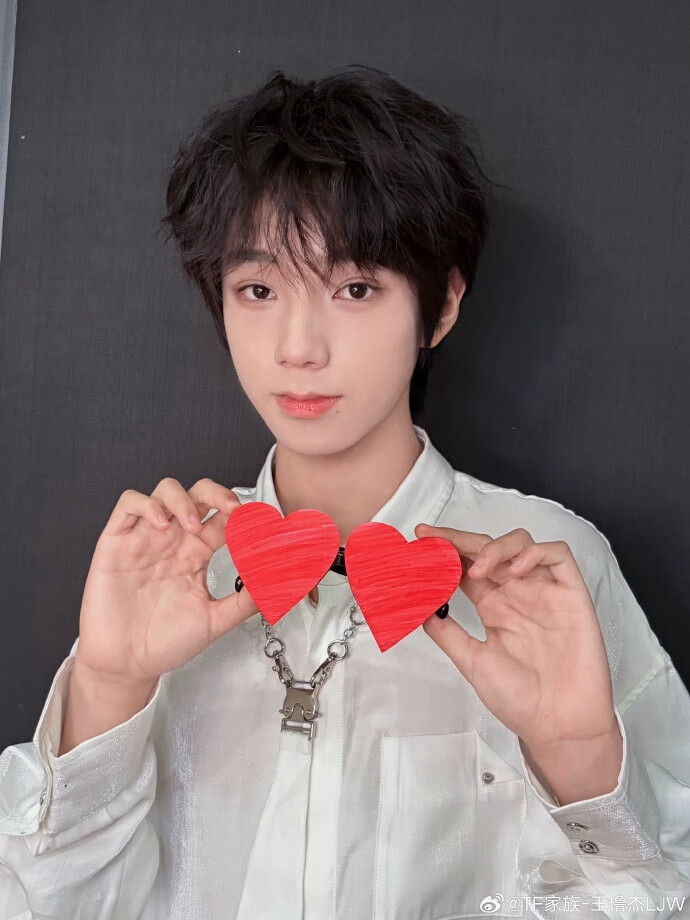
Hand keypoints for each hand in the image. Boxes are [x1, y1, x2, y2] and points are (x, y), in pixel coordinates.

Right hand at [75, 478, 258, 687]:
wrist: (126, 664)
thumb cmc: (164, 643)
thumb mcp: (214, 621)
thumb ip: (245, 602)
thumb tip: (277, 584)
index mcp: (197, 555)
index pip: (224, 519)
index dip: (243, 515)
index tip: (259, 524)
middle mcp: (174, 540)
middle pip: (199, 494)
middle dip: (218, 493)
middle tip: (232, 509)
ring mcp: (146, 538)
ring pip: (166, 491)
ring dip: (184, 500)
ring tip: (192, 525)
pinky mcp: (117, 542)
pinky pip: (129, 504)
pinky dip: (147, 505)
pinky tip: (160, 524)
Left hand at [417, 524, 617, 752]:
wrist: (559, 727)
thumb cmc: (522, 700)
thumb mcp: (472, 661)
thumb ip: (446, 632)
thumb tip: (419, 608)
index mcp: (494, 607)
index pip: (466, 567)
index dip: (445, 552)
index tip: (421, 543)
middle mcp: (517, 594)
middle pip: (488, 549)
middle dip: (460, 539)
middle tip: (434, 539)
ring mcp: (544, 592)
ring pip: (521, 544)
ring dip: (496, 547)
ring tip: (480, 568)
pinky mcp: (571, 595)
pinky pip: (558, 556)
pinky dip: (536, 552)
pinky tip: (517, 569)